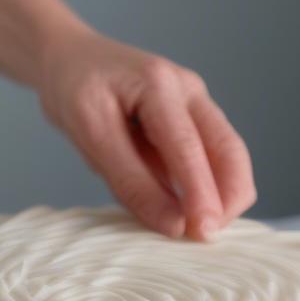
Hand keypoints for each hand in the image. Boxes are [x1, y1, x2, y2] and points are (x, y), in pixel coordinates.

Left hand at [38, 27, 255, 239]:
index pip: (188, 146)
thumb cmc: (76, 92)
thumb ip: (131, 182)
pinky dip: (207, 190)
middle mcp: (188, 91)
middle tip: (208, 239)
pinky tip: (191, 215)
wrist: (71, 61)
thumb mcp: (91, 135)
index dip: (199, 193)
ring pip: (228, 157)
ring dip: (223, 196)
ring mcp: (196, 106)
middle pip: (228, 150)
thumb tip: (174, 225)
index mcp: (159, 85)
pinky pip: (211, 161)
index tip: (202, 231)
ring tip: (200, 233)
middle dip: (227, 198)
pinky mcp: (192, 124)